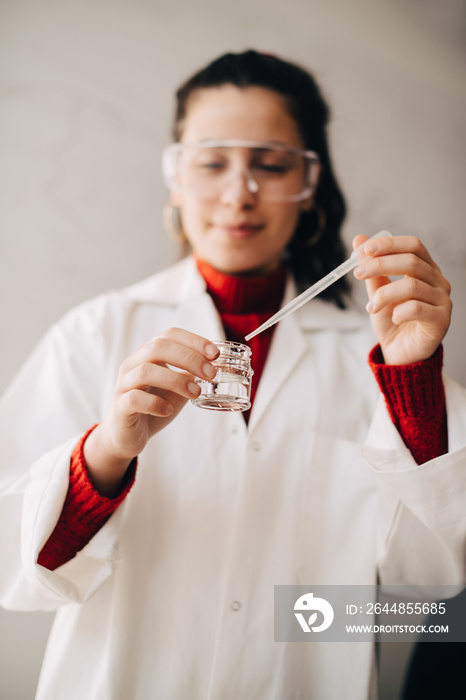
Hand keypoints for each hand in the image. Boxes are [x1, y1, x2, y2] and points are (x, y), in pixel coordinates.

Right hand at [83, 328, 218, 495]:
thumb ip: (192, 373)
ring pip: (145, 371)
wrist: (128, 435)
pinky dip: (155, 403)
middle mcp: (133, 364)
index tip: (215, 354)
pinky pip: (135, 399)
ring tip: (196, 393)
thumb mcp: (178, 385)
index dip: (193, 341)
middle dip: (189, 358)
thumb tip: (220, 365)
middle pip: (158, 347)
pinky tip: (168, 410)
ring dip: (176, 380)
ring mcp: (124, 384)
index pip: (169, 335)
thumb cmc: (155, 404)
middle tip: (211, 374)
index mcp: (148, 354)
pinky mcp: (120, 407)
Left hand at [353, 234, 451, 365]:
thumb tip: (358, 240)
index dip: (390, 244)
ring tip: (370, 307)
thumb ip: (371, 269)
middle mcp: (438, 281)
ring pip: (412, 286)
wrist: (400, 353)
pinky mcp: (441, 320)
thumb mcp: (377, 292)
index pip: (413, 246)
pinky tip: (393, 318)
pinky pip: (417, 308)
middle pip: (412, 262)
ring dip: (384, 294)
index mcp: (425, 269)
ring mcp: (442, 300)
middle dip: (380, 265)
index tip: (365, 249)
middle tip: (358, 273)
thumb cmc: (392, 321)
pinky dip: (398, 312)